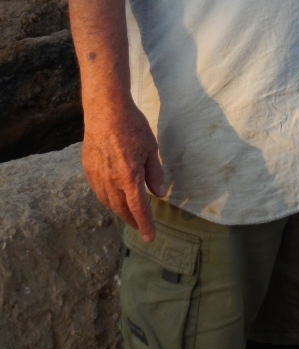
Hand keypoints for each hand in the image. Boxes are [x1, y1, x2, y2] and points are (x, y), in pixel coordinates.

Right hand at [82, 99, 165, 241]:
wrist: (105, 110)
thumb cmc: (132, 126)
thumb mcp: (150, 148)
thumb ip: (154, 173)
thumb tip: (159, 193)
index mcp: (129, 177)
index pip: (138, 208)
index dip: (145, 224)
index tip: (150, 238)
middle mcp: (111, 181)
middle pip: (122, 209)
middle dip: (132, 220)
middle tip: (140, 226)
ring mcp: (97, 176)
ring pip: (108, 202)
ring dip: (119, 210)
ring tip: (128, 213)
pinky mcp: (88, 169)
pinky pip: (98, 191)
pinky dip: (108, 198)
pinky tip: (113, 197)